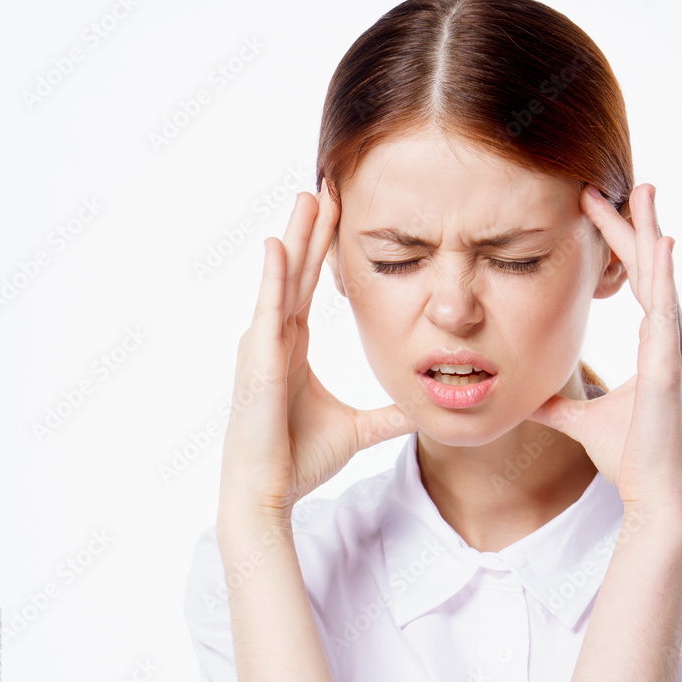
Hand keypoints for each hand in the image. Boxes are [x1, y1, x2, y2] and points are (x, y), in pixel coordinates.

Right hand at [218, 180, 417, 522]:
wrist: (269, 492)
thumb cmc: (300, 459)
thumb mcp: (358, 429)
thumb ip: (388, 414)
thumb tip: (423, 408)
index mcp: (293, 349)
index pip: (311, 289)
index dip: (324, 253)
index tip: (339, 216)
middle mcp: (274, 340)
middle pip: (296, 274)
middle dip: (311, 231)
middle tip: (324, 188)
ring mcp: (262, 347)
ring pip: (282, 281)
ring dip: (295, 238)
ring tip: (307, 197)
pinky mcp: (257, 363)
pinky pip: (267, 311)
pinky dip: (273, 277)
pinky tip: (278, 244)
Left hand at [527, 183, 681, 523]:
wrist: (655, 494)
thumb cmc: (631, 456)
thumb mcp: (584, 420)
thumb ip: (558, 404)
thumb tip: (528, 397)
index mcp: (656, 344)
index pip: (639, 280)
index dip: (619, 243)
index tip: (596, 208)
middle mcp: (671, 339)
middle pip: (652, 268)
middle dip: (635, 223)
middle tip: (621, 183)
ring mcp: (674, 351)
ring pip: (662, 279)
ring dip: (651, 233)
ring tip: (643, 193)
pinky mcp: (669, 369)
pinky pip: (666, 313)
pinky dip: (665, 276)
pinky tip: (659, 243)